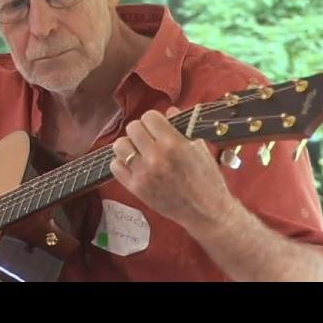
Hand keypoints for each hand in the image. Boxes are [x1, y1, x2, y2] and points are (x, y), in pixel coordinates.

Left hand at [110, 107, 236, 233]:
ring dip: (129, 145)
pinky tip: (133, 164)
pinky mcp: (135, 188)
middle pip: (132, 128)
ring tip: (138, 150)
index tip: (158, 126)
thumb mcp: (200, 147)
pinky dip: (122, 162)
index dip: (154, 120)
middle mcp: (155, 157)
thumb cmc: (207, 178)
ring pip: (119, 146)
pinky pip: (115, 166)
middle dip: (141, 130)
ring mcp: (143, 174)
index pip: (149, 117)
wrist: (206, 212)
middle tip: (148, 138)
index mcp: (173, 144)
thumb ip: (182, 126)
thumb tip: (169, 110)